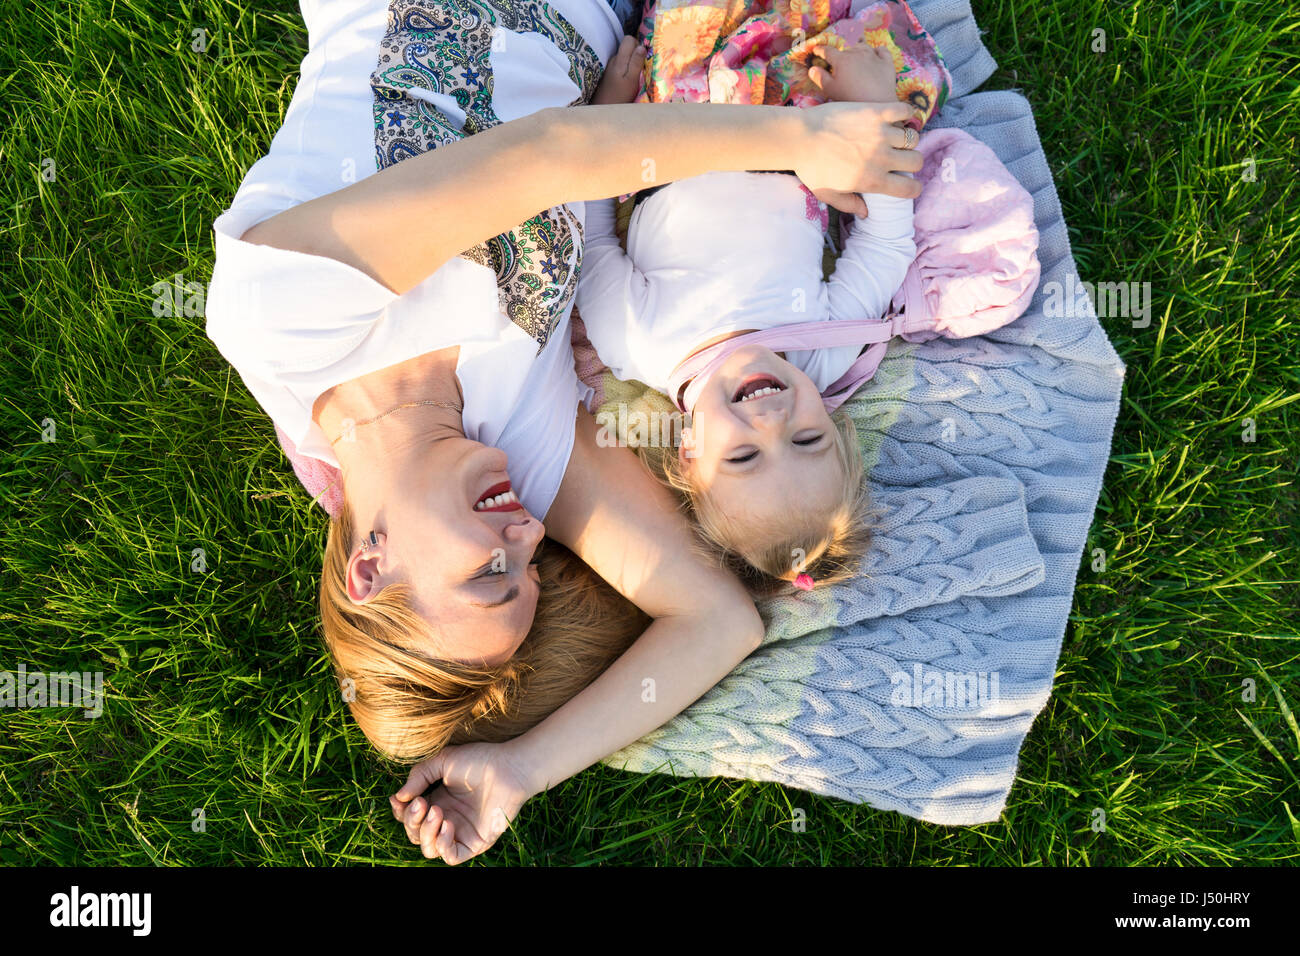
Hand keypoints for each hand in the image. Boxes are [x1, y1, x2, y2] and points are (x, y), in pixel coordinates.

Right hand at [388, 740, 539, 863]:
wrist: (509, 767)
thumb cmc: (479, 760)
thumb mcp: (443, 761)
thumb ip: (419, 776)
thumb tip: (399, 797)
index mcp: (437, 801)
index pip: (409, 817)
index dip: (401, 811)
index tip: (399, 799)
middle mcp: (446, 819)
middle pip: (415, 834)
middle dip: (412, 820)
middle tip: (422, 803)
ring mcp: (460, 833)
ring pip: (429, 849)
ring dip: (426, 833)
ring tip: (436, 811)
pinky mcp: (474, 843)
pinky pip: (450, 857)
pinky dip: (442, 845)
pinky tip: (447, 825)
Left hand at [593, 36, 645, 104]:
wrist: (602, 109)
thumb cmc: (619, 97)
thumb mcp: (631, 80)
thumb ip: (636, 62)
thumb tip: (642, 46)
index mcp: (619, 59)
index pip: (628, 40)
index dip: (638, 45)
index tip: (643, 57)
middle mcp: (614, 59)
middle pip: (626, 47)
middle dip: (636, 54)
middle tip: (641, 68)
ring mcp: (611, 66)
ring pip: (624, 56)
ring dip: (632, 62)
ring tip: (636, 75)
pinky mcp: (610, 73)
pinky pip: (621, 65)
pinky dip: (626, 68)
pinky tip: (628, 80)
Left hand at [793, 100, 922, 210]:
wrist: (799, 137)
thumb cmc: (810, 167)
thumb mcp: (827, 194)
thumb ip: (849, 204)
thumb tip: (866, 213)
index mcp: (873, 181)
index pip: (910, 189)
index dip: (913, 188)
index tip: (907, 182)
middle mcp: (881, 158)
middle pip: (916, 160)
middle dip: (911, 161)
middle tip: (900, 157)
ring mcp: (880, 133)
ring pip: (912, 137)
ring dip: (907, 138)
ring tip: (896, 138)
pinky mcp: (875, 112)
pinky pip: (904, 110)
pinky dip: (906, 112)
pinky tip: (897, 116)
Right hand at [808, 43, 897, 104]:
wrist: (878, 104)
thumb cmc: (851, 99)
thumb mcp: (831, 90)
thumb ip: (820, 78)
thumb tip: (812, 69)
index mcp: (842, 59)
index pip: (828, 51)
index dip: (820, 50)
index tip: (816, 50)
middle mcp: (857, 53)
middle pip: (846, 48)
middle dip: (840, 54)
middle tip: (838, 62)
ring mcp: (873, 56)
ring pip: (863, 46)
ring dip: (857, 50)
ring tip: (855, 57)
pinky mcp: (886, 62)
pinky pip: (881, 50)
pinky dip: (876, 51)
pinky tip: (875, 55)